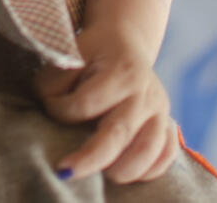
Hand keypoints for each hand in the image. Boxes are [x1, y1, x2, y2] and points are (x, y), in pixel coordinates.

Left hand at [36, 26, 177, 183]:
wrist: (127, 40)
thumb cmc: (94, 50)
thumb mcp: (73, 52)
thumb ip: (57, 78)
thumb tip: (48, 106)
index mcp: (121, 71)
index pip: (88, 102)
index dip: (62, 110)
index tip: (48, 106)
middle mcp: (144, 93)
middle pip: (120, 133)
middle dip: (91, 158)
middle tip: (66, 171)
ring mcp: (160, 111)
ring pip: (149, 150)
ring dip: (124, 169)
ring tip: (101, 175)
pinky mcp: (168, 124)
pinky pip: (166, 155)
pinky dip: (150, 171)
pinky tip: (127, 173)